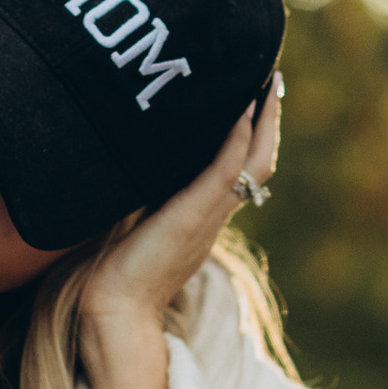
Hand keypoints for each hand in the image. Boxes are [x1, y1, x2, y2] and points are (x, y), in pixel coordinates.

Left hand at [79, 77, 283, 344]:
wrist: (116, 310)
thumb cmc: (119, 272)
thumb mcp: (140, 223)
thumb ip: (147, 197)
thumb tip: (130, 161)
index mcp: (206, 215)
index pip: (243, 166)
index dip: (255, 133)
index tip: (256, 96)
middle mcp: (215, 214)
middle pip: (260, 160)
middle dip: (268, 119)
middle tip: (271, 79)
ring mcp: (208, 216)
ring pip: (254, 162)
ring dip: (263, 121)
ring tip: (265, 82)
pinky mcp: (192, 218)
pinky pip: (226, 174)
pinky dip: (236, 141)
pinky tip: (240, 110)